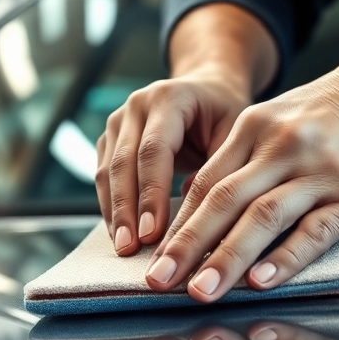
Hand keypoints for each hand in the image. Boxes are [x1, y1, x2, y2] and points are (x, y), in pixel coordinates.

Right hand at [95, 69, 252, 255]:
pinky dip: (111, 206)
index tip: (152, 233)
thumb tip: (197, 221)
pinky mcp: (110, 140)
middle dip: (126, 210)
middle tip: (130, 248)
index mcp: (169, 98)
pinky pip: (104, 177)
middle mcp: (137, 106)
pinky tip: (120, 233)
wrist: (208, 91)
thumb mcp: (234, 135)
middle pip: (123, 163)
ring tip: (123, 247)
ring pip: (107, 172)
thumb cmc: (225, 115)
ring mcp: (118, 121)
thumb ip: (217, 171)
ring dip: (114, 212)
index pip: (153, 150)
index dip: (151, 194)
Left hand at [143, 62, 338, 301]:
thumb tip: (204, 208)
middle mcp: (280, 147)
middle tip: (158, 283)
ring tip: (201, 292)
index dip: (175, 226)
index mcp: (252, 129)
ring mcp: (319, 170)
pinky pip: (314, 230)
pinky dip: (285, 258)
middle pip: (221, 202)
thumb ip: (245, 158)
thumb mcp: (280, 117)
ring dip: (227, 259)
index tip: (153, 260)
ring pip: (262, 218)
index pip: (203, 184)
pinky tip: (263, 282)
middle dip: (186, 247)